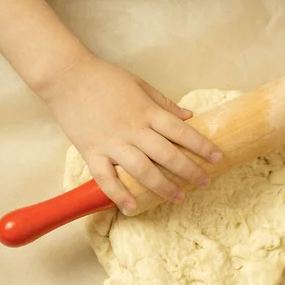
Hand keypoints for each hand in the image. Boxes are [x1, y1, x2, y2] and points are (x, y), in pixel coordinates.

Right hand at [39, 54, 221, 211]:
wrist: (67, 76)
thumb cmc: (106, 79)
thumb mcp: (141, 85)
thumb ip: (165, 104)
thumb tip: (189, 117)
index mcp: (147, 112)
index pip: (181, 132)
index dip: (202, 146)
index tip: (217, 158)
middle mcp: (133, 130)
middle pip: (167, 155)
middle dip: (189, 171)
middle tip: (205, 182)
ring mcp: (111, 143)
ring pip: (141, 170)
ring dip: (162, 186)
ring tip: (179, 197)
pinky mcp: (91, 152)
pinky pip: (106, 178)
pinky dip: (119, 195)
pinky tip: (132, 208)